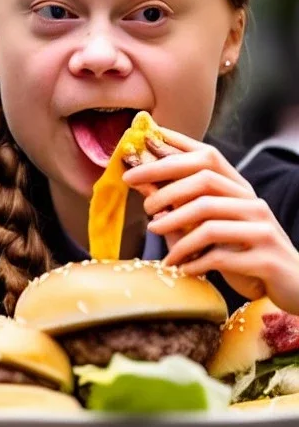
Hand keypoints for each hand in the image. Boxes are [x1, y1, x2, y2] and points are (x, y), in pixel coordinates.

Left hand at [122, 126, 298, 313]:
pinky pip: (220, 256)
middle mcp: (251, 202)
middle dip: (167, 189)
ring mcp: (261, 229)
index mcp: (238, 189)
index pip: (207, 156)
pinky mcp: (265, 258)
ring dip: (175, 226)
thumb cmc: (241, 250)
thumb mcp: (211, 224)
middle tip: (144, 205)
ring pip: (209, 219)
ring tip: (155, 233)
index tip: (144, 144)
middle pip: (204, 180)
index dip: (174, 148)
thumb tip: (143, 186)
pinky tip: (178, 266)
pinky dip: (192, 261)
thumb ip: (181, 206)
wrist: (292, 282)